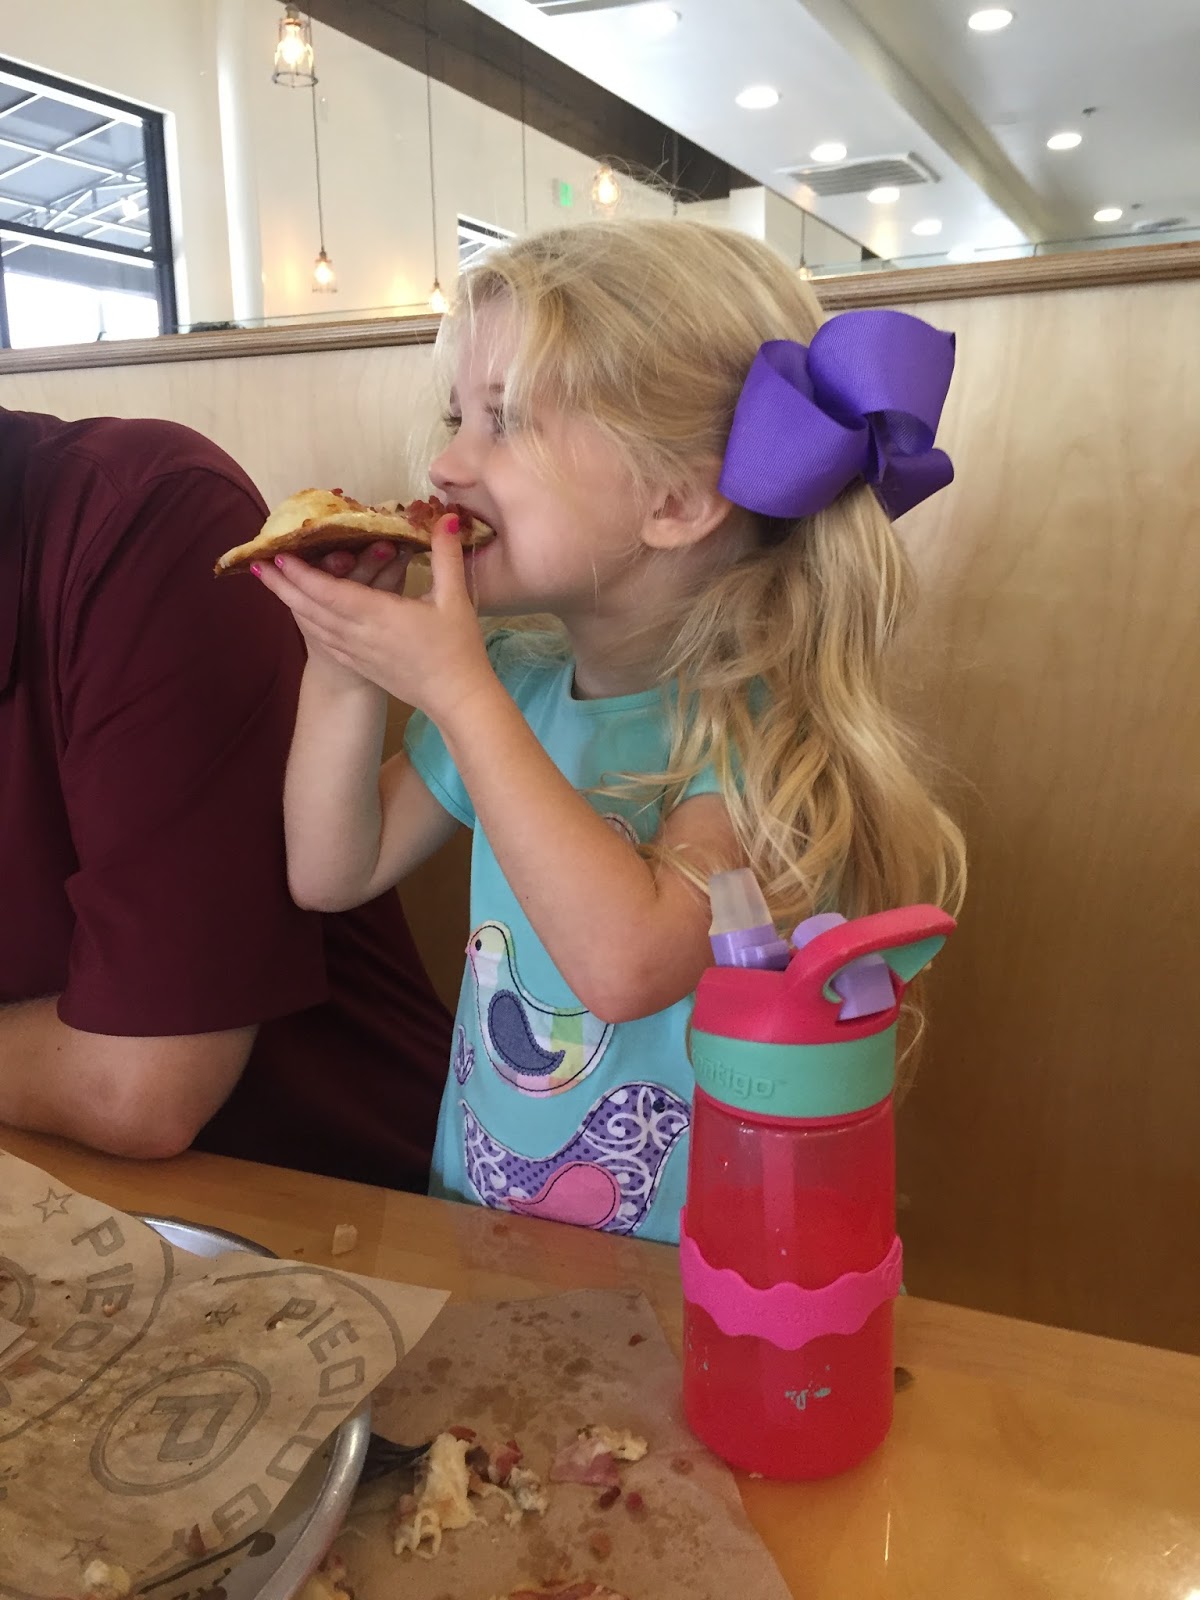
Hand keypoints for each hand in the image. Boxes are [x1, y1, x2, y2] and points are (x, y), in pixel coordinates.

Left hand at [252, 517, 494, 720]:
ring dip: (290, 604)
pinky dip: (307, 624)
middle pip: (311, 609)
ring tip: (271, 584)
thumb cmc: (458, 649)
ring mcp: (357, 653)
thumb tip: (444, 516)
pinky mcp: (360, 665)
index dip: (302, 574)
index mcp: (380, 615)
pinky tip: (301, 615)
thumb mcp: (455, 599)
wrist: (457, 700)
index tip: (278, 555)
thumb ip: (445, 555)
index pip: (331, 592)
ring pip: (314, 626)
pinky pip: (325, 642)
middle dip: (283, 586)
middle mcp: (360, 635)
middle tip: (257, 565)